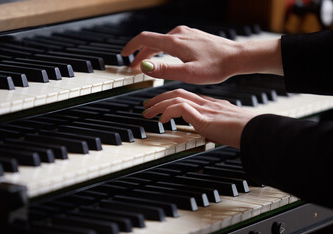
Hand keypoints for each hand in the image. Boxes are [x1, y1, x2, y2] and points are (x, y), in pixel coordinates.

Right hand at [121, 25, 282, 83]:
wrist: (236, 57)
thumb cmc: (216, 66)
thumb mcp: (188, 73)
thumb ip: (165, 70)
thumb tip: (144, 66)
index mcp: (175, 42)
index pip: (144, 39)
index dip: (131, 47)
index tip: (123, 55)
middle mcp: (179, 34)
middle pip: (152, 41)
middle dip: (141, 54)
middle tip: (134, 68)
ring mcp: (187, 34)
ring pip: (162, 41)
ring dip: (152, 53)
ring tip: (149, 65)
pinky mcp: (193, 37)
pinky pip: (172, 41)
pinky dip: (164, 50)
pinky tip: (168, 59)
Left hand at [142, 88, 258, 147]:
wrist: (256, 131)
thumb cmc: (246, 131)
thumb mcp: (226, 127)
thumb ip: (215, 128)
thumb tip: (209, 133)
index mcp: (212, 105)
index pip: (187, 97)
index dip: (172, 99)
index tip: (162, 105)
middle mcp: (207, 103)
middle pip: (178, 93)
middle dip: (160, 98)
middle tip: (147, 105)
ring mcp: (205, 108)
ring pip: (176, 98)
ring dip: (159, 105)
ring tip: (148, 113)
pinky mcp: (204, 117)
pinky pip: (181, 108)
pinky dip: (169, 112)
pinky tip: (162, 120)